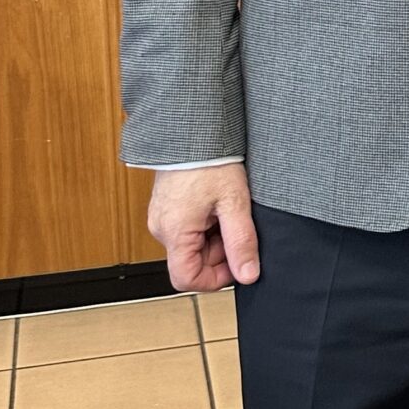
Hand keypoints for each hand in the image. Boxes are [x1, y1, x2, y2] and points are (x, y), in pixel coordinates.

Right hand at [147, 162, 259, 291]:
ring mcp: (161, 218)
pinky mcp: (166, 209)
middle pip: (192, 263)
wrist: (192, 129)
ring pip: (191, 247)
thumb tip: (247, 275)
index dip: (216, 279)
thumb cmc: (209, 159)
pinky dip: (206, 225)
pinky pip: (187, 230)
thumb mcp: (234, 203)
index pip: (187, 279)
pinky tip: (217, 206)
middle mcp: (161, 228)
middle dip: (220, 253)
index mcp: (174, 231)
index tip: (237, 263)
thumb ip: (241, 242)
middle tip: (237, 226)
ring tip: (227, 211)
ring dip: (214, 238)